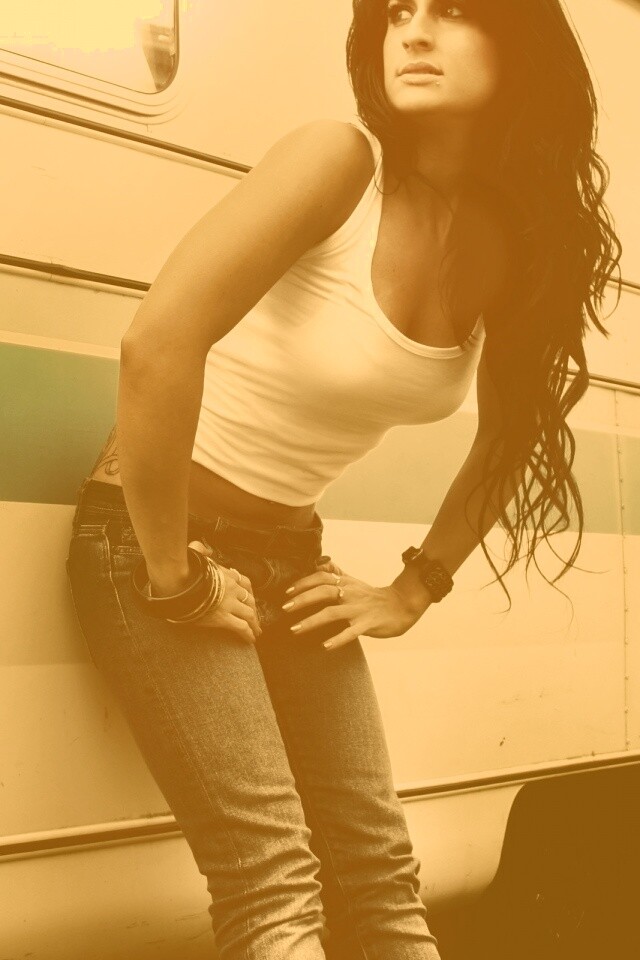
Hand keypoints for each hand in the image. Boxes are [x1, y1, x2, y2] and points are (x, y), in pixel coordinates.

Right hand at [187, 541, 261, 642]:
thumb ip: (201, 550)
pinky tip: (250, 639)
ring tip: (256, 632)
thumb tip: (206, 550)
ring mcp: (229, 603)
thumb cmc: (183, 569)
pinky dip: (248, 634)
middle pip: (250, 600)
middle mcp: (232, 588)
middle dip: (254, 611)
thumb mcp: (195, 555)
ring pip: (249, 614)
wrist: (177, 582)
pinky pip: (242, 627)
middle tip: (256, 619)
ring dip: (254, 624)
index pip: (245, 583)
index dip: (249, 593)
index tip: (250, 599)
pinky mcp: (223, 617)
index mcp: (226, 574)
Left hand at [282, 559, 427, 649]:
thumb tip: (319, 563)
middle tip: (284, 608)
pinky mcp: (368, 624)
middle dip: (302, 599)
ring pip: (332, 613)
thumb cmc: (373, 596)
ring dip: (311, 621)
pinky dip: (337, 639)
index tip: (287, 591)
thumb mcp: (354, 582)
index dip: (303, 582)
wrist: (402, 605)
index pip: (321, 577)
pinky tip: (325, 646)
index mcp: (346, 583)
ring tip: (295, 629)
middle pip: (323, 591)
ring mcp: (358, 609)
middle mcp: (350, 593)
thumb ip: (336, 573)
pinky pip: (351, 632)